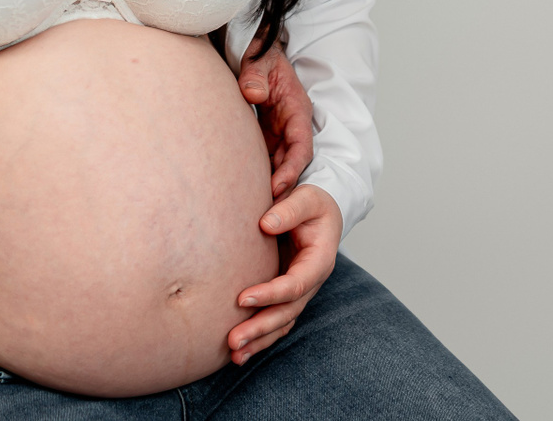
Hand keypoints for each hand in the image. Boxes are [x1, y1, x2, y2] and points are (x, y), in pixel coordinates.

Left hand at [228, 184, 341, 364]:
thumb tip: (265, 225)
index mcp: (319, 261)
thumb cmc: (314, 203)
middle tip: (232, 341)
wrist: (319, 212)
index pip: (295, 284)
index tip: (242, 299)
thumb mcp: (308, 197)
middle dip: (260, 328)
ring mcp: (299, 292)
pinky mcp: (286, 295)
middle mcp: (310, 282)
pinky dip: (260, 337)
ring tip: (233, 355)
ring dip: (259, 341)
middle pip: (287, 312)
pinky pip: (275, 321)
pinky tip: (240, 351)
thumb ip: (290, 209)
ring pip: (281, 323)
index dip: (270, 294)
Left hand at [238, 41, 314, 199]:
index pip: (301, 146)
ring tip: (255, 212)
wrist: (258, 50)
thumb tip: (252, 94)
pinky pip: (263, 160)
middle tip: (267, 213)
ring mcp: (279, 133)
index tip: (278, 188)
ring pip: (278, 165)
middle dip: (282, 188)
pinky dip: (257, 176)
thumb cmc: (262, 53)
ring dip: (269, 186)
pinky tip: (241, 194)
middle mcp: (291, 126)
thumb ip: (255, 74)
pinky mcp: (265, 137)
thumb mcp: (261, 59)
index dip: (292, 169)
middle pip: (291, 163)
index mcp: (297, 110)